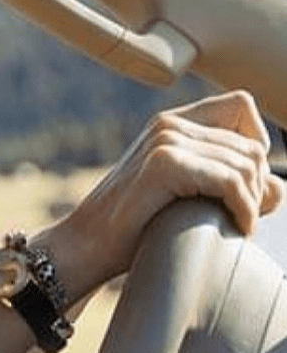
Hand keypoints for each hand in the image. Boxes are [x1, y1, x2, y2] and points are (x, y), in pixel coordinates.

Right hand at [46, 90, 284, 296]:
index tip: (244, 184)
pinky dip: (243, 209)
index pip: (240, 106)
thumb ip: (229, 184)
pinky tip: (236, 228)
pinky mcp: (164, 163)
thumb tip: (278, 188)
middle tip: (242, 218)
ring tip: (236, 227)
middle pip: (251, 145)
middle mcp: (168, 124)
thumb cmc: (133, 228)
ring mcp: (164, 140)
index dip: (256, 142)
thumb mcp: (187, 196)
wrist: (86, 246)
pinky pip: (231, 182)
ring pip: (246, 164)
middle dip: (257, 186)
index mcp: (170, 124)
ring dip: (251, 203)